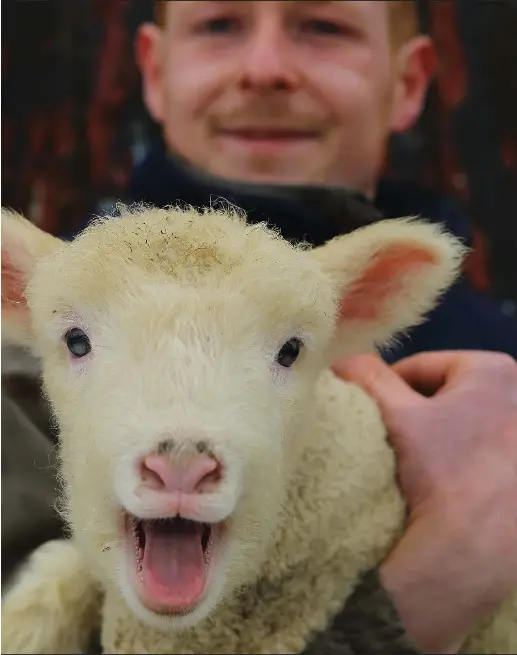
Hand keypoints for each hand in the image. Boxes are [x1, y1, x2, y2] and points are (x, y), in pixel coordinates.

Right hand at [332, 351, 516, 653]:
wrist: (477, 550)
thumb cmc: (442, 472)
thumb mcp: (397, 417)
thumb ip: (367, 379)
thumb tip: (340, 361)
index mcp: (495, 371)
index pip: (421, 367)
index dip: (386, 388)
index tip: (368, 415)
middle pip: (442, 395)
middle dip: (413, 414)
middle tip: (389, 442)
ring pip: (459, 424)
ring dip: (434, 438)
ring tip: (412, 465)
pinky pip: (477, 450)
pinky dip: (456, 459)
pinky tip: (441, 483)